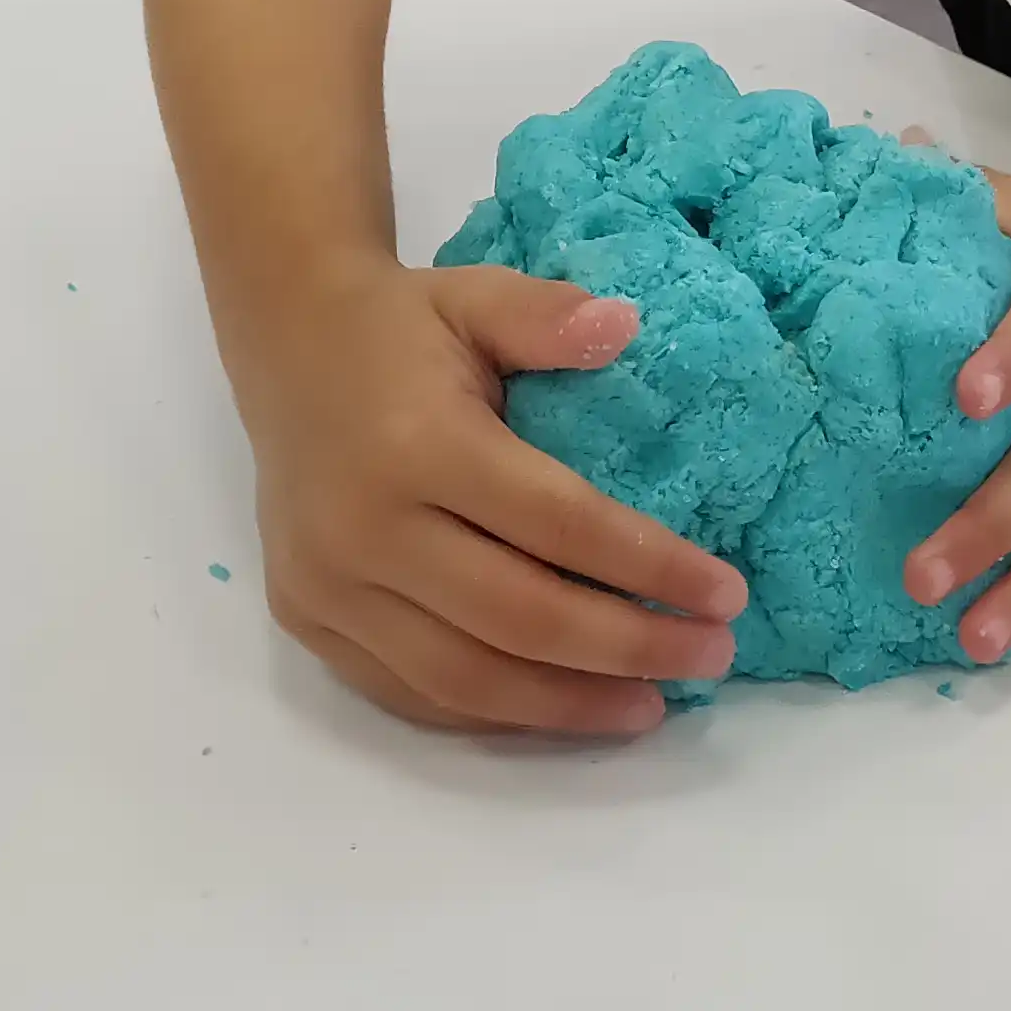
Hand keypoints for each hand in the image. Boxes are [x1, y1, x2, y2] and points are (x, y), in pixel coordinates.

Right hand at [235, 264, 748, 734]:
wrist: (284, 347)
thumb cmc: (399, 328)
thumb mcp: (477, 297)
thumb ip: (548, 317)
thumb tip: (626, 326)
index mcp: (416, 446)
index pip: (556, 526)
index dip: (650, 567)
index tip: (726, 595)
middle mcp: (363, 528)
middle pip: (519, 619)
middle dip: (627, 649)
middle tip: (710, 658)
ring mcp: (326, 584)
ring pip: (463, 679)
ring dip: (567, 705)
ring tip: (649, 705)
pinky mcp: (304, 617)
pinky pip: (408, 690)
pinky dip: (493, 713)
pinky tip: (561, 708)